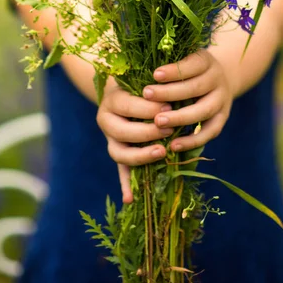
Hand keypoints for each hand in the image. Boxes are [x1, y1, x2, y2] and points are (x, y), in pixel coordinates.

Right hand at [97, 83, 173, 202]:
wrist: (125, 90)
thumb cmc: (144, 85)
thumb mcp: (148, 82)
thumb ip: (158, 91)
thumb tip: (177, 100)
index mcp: (112, 100)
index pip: (128, 106)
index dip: (149, 108)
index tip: (170, 106)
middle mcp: (106, 120)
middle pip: (122, 131)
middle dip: (148, 132)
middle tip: (170, 129)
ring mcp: (110, 139)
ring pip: (119, 153)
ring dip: (140, 156)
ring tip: (161, 153)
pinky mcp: (117, 152)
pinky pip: (119, 171)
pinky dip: (125, 185)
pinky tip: (130, 199)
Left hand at [144, 49, 232, 152]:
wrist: (217, 80)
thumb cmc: (189, 70)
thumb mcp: (183, 59)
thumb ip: (168, 65)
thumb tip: (138, 69)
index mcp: (206, 61)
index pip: (192, 64)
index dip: (174, 70)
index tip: (155, 74)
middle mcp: (217, 79)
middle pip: (196, 87)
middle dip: (170, 93)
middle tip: (147, 95)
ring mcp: (221, 100)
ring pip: (203, 110)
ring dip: (180, 117)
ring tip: (157, 122)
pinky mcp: (222, 119)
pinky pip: (209, 132)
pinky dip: (192, 141)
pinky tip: (173, 145)